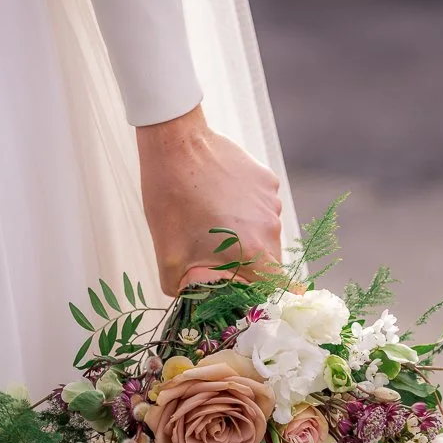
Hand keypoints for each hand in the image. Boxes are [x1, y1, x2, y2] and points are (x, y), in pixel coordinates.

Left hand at [137, 105, 282, 296]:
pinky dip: (245, 208)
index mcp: (253, 251)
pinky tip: (219, 197)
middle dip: (246, 264)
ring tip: (212, 221)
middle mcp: (270, 227)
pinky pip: (261, 205)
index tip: (242, 289)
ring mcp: (271, 201)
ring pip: (264, 231)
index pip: (274, 286)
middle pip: (269, 260)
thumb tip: (193, 298)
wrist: (176, 144)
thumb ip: (183, 289)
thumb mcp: (169, 257)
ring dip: (244, 234)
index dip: (259, 292)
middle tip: (216, 255)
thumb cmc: (171, 200)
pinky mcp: (266, 179)